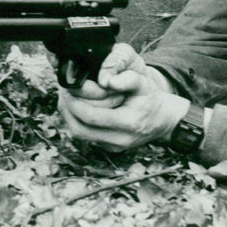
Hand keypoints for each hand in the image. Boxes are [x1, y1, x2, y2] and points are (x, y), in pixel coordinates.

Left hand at [58, 43, 191, 151]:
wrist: (164, 120)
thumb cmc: (151, 99)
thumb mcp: (144, 83)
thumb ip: (129, 79)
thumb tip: (109, 80)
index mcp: (129, 123)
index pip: (91, 115)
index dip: (76, 100)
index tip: (69, 84)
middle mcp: (120, 139)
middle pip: (80, 128)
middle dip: (67, 107)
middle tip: (63, 89)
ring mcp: (114, 146)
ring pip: (80, 134)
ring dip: (69, 115)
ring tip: (66, 96)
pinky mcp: (109, 147)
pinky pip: (86, 136)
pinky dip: (77, 120)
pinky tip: (76, 105)